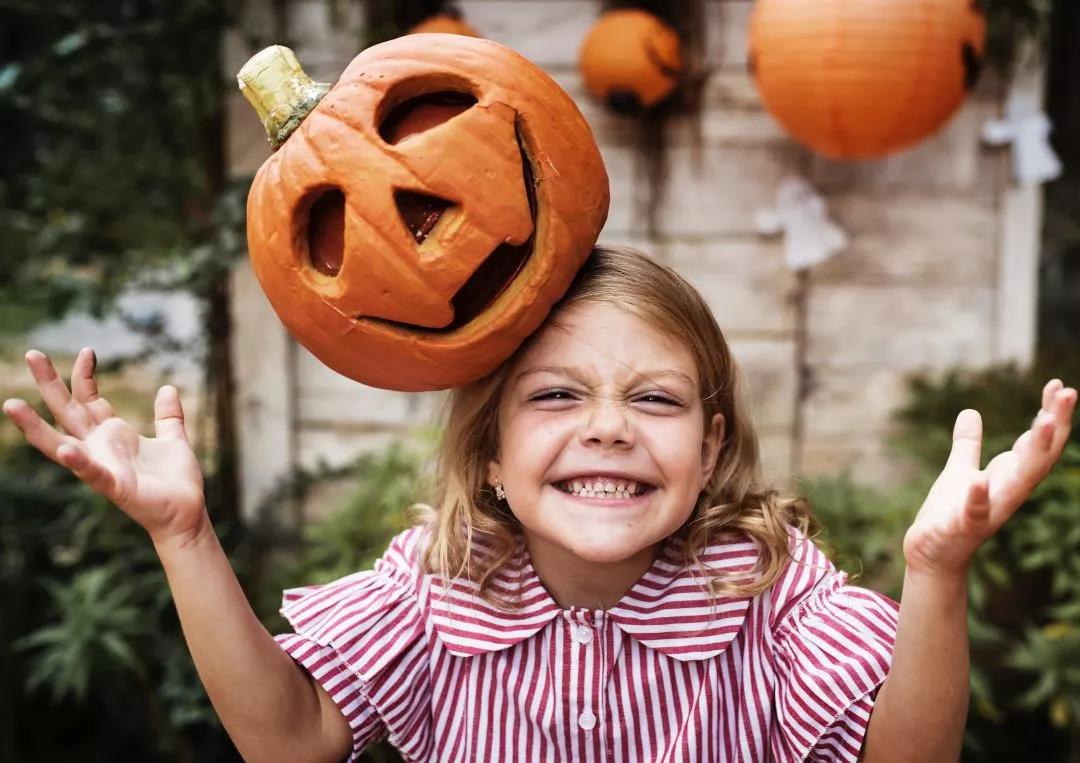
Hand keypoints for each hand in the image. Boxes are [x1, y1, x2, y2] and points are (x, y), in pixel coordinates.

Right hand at [3, 348, 207, 544]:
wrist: (187, 513)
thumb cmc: (176, 481)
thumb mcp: (174, 439)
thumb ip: (168, 416)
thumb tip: (167, 388)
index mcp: (113, 434)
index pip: (89, 398)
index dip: (85, 375)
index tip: (88, 350)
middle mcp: (100, 447)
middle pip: (68, 411)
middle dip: (49, 384)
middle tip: (32, 354)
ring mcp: (102, 466)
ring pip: (61, 442)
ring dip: (35, 426)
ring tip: (12, 404)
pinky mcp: (114, 486)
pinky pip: (91, 472)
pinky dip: (78, 461)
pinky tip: (67, 448)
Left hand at [902, 379, 1075, 576]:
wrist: (931, 554)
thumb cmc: (949, 513)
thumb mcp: (960, 470)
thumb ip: (968, 444)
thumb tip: (970, 412)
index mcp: (1008, 477)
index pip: (1038, 444)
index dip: (1051, 416)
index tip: (1059, 385)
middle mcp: (1008, 492)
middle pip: (1040, 457)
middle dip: (1055, 426)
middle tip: (1069, 393)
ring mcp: (990, 510)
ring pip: (1020, 481)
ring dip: (1034, 452)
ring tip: (1044, 420)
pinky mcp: (964, 526)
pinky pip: (975, 512)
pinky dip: (979, 497)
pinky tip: (980, 479)